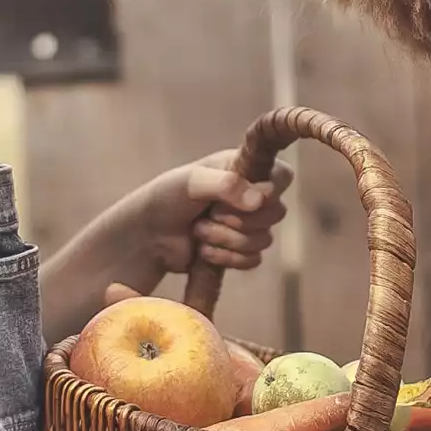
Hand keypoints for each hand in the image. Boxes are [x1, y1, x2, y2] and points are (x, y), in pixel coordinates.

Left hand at [132, 148, 294, 283]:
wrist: (147, 235)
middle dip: (240, 220)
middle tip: (211, 213)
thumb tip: (259, 200)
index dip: (271, 190)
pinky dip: (227, 258)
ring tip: (199, 231)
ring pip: (264, 240)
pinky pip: (253, 260)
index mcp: (244, 170)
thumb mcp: (193, 182)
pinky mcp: (239, 252)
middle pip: (277, 213)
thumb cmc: (167, 197)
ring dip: (228, 239)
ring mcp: (247, 225)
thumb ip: (226, 185)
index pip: (282, 177)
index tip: (248, 197)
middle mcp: (250, 196)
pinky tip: (203, 251)